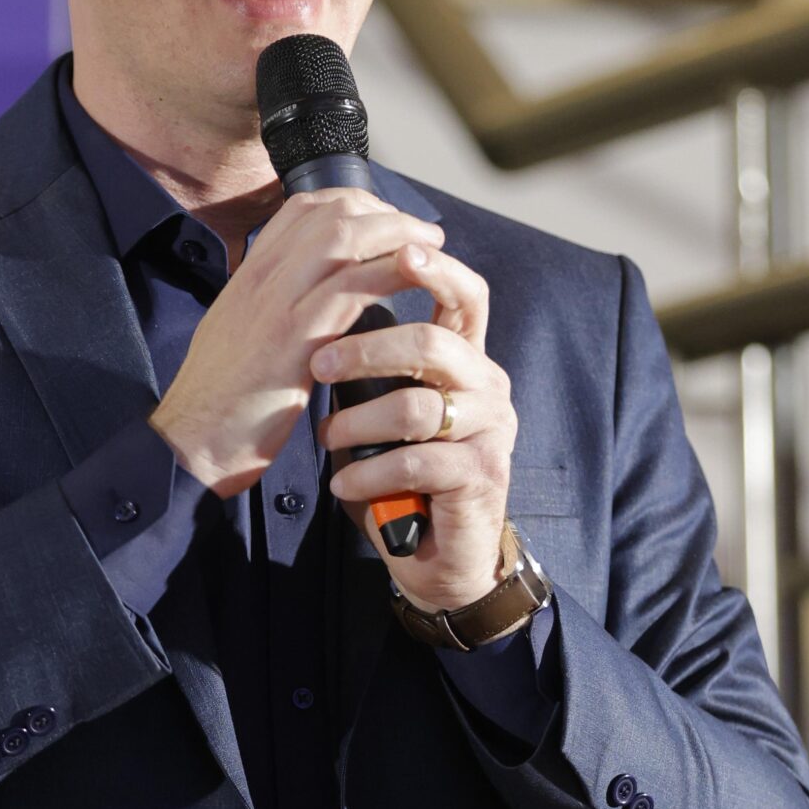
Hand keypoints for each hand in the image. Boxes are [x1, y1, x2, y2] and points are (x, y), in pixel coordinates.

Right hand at [149, 189, 446, 498]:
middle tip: (420, 233)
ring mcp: (275, 304)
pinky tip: (417, 282)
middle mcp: (260, 279)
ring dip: (396, 234)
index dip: (353, 204)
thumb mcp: (240, 341)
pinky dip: (391, 274)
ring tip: (431, 248)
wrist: (190, 445)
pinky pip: (353, 287)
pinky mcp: (294, 339)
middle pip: (329, 211)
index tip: (386, 222)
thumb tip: (304, 307)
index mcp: (248, 277)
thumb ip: (269, 314)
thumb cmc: (220, 406)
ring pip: (343, 236)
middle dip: (384, 212)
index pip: (301, 209)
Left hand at [312, 238, 516, 614]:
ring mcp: (491, 430)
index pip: (466, 294)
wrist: (435, 556)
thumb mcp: (386, 406)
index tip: (399, 251)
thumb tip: (326, 302)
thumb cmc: (400, 474)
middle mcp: (488, 385)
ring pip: (416, 406)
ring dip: (356, 424)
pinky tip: (343, 487)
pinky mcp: (482, 475)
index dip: (437, 269)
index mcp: (466, 358)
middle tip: (317, 365)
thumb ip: (377, 359)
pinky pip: (416, 462)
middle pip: (431, 342)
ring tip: (326, 440)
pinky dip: (368, 475)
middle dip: (365, 349)